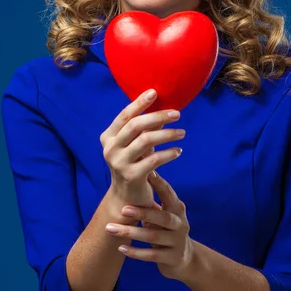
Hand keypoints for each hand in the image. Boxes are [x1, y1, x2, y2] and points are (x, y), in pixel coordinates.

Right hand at [100, 89, 184, 207]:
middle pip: (135, 125)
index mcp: (108, 136)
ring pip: (146, 140)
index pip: (124, 115)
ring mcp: (119, 163)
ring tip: (182, 132)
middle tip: (177, 113)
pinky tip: (178, 151)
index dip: (139, 103)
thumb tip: (163, 108)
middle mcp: (110, 148)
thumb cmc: (133, 164)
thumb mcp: (135, 145)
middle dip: (158, 116)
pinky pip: (154, 159)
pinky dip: (169, 153)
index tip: (154, 92)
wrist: (127, 198)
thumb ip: (144, 128)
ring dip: (167, 134)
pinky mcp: (132, 176)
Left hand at [105, 170, 195, 281]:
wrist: (184, 258)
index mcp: (178, 209)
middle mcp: (180, 224)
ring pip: (153, 236)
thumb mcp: (165, 214)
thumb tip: (135, 177)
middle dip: (142, 212)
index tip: (145, 174)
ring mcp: (177, 242)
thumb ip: (153, 202)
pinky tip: (120, 247)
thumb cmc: (167, 229)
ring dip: (130, 232)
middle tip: (123, 209)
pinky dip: (135, 252)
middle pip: (162, 217)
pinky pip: (151, 255)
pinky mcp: (172, 258)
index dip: (159, 184)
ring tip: (111, 229)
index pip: (168, 194)